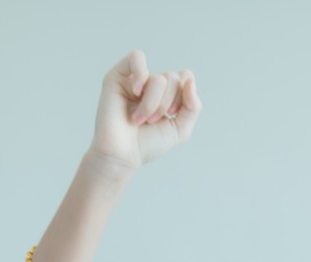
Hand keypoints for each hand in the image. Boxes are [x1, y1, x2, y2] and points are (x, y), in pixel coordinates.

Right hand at [87, 51, 200, 179]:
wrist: (122, 155)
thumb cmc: (147, 144)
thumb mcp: (181, 129)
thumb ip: (193, 106)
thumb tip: (189, 80)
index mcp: (166, 94)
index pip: (185, 78)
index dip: (184, 95)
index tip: (172, 114)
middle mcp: (150, 85)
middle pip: (174, 78)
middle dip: (167, 104)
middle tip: (152, 121)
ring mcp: (134, 80)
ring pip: (159, 78)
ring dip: (154, 103)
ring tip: (141, 118)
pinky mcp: (116, 77)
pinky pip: (136, 57)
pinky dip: (141, 74)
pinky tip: (136, 92)